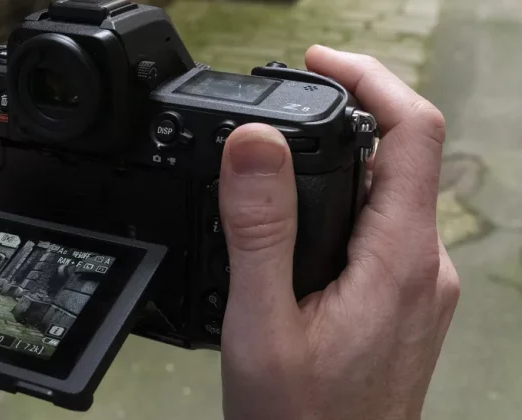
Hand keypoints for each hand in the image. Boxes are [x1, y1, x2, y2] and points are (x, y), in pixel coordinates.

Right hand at [218, 45, 458, 419]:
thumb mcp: (263, 323)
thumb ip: (259, 230)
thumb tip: (254, 142)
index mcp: (399, 259)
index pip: (413, 131)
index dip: (369, 78)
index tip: (318, 62)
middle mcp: (424, 265)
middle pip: (405, 154)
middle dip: (351, 111)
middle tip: (290, 98)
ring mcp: (419, 284)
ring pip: (395, 191)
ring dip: (347, 156)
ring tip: (286, 152)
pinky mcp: (405, 299)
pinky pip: (386, 225)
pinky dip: (349, 197)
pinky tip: (307, 213)